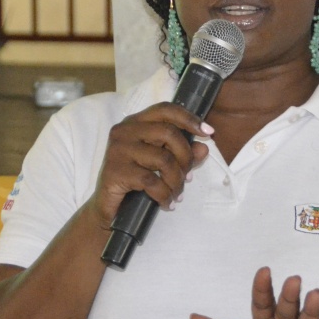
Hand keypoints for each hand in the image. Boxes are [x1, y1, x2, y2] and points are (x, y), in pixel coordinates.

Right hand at [88, 102, 211, 227]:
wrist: (109, 208)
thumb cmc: (136, 182)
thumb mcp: (162, 166)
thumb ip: (183, 154)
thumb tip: (204, 148)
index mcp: (135, 123)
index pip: (165, 110)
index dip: (189, 118)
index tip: (208, 132)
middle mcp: (124, 131)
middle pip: (168, 133)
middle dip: (186, 157)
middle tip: (188, 176)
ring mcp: (118, 150)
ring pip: (163, 159)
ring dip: (176, 181)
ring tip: (177, 194)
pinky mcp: (116, 170)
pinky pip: (152, 181)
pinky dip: (164, 195)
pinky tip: (167, 203)